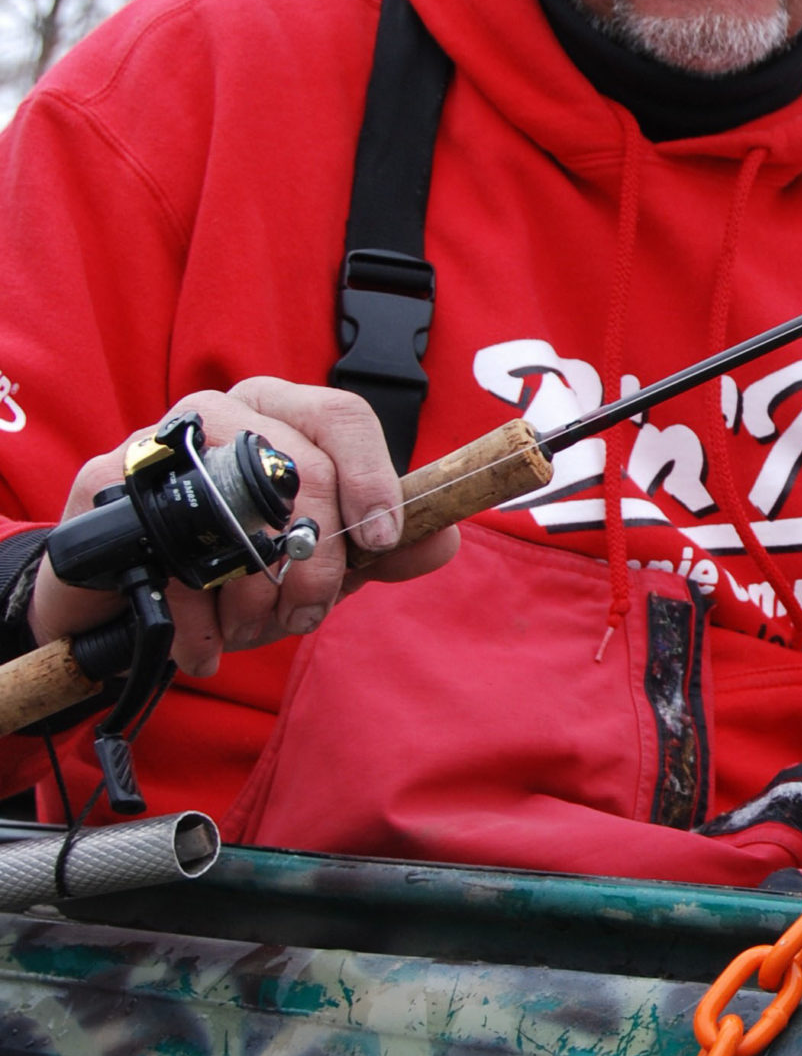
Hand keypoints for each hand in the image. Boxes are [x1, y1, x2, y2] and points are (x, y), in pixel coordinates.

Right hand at [26, 378, 456, 675]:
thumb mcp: (325, 553)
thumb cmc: (238, 558)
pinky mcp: (107, 482)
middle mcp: (223, 410)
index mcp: (282, 410)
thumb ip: (388, 547)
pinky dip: (199, 620)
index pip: (342, 416)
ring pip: (240, 516)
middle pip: (302, 471)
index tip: (380, 541)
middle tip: (304, 613)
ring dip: (256, 599)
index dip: (372, 479)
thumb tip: (440, 539)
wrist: (127, 589)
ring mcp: (161, 441)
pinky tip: (207, 646)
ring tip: (253, 630)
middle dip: (315, 564)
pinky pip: (172, 557)